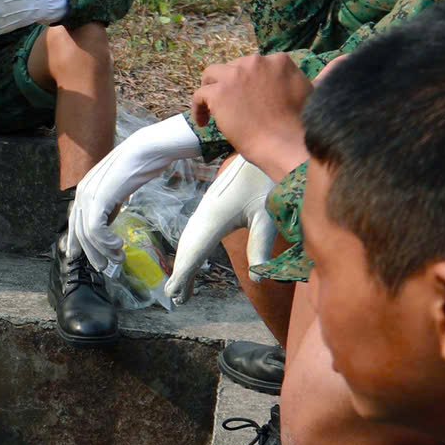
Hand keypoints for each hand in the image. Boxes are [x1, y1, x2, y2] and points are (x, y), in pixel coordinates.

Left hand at [67, 115, 204, 272]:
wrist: (146, 151)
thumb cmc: (137, 168)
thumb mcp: (118, 191)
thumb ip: (108, 206)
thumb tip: (107, 224)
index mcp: (85, 189)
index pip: (74, 222)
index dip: (76, 242)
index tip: (80, 257)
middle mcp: (83, 192)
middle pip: (80, 231)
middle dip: (91, 253)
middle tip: (103, 266)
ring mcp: (90, 195)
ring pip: (88, 234)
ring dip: (103, 250)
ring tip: (118, 259)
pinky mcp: (100, 198)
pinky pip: (97, 229)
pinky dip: (106, 242)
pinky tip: (118, 246)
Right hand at [161, 157, 276, 306]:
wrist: (265, 145)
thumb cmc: (269, 179)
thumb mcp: (269, 215)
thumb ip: (262, 247)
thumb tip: (259, 279)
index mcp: (214, 217)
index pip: (194, 251)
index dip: (183, 274)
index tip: (175, 294)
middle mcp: (205, 212)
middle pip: (187, 247)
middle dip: (181, 273)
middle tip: (176, 299)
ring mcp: (207, 206)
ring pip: (190, 238)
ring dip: (184, 261)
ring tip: (182, 285)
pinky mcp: (213, 203)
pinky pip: (196, 231)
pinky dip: (190, 248)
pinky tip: (194, 257)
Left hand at [190, 53, 312, 181]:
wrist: (285, 143)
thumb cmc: (301, 125)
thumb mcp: (315, 91)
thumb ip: (323, 74)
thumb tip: (342, 59)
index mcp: (279, 61)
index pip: (256, 66)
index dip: (250, 82)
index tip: (250, 99)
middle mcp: (256, 62)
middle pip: (233, 68)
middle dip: (230, 85)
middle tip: (231, 106)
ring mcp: (235, 76)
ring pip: (212, 75)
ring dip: (210, 90)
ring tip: (210, 109)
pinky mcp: (219, 93)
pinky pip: (199, 95)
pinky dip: (198, 108)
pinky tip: (203, 122)